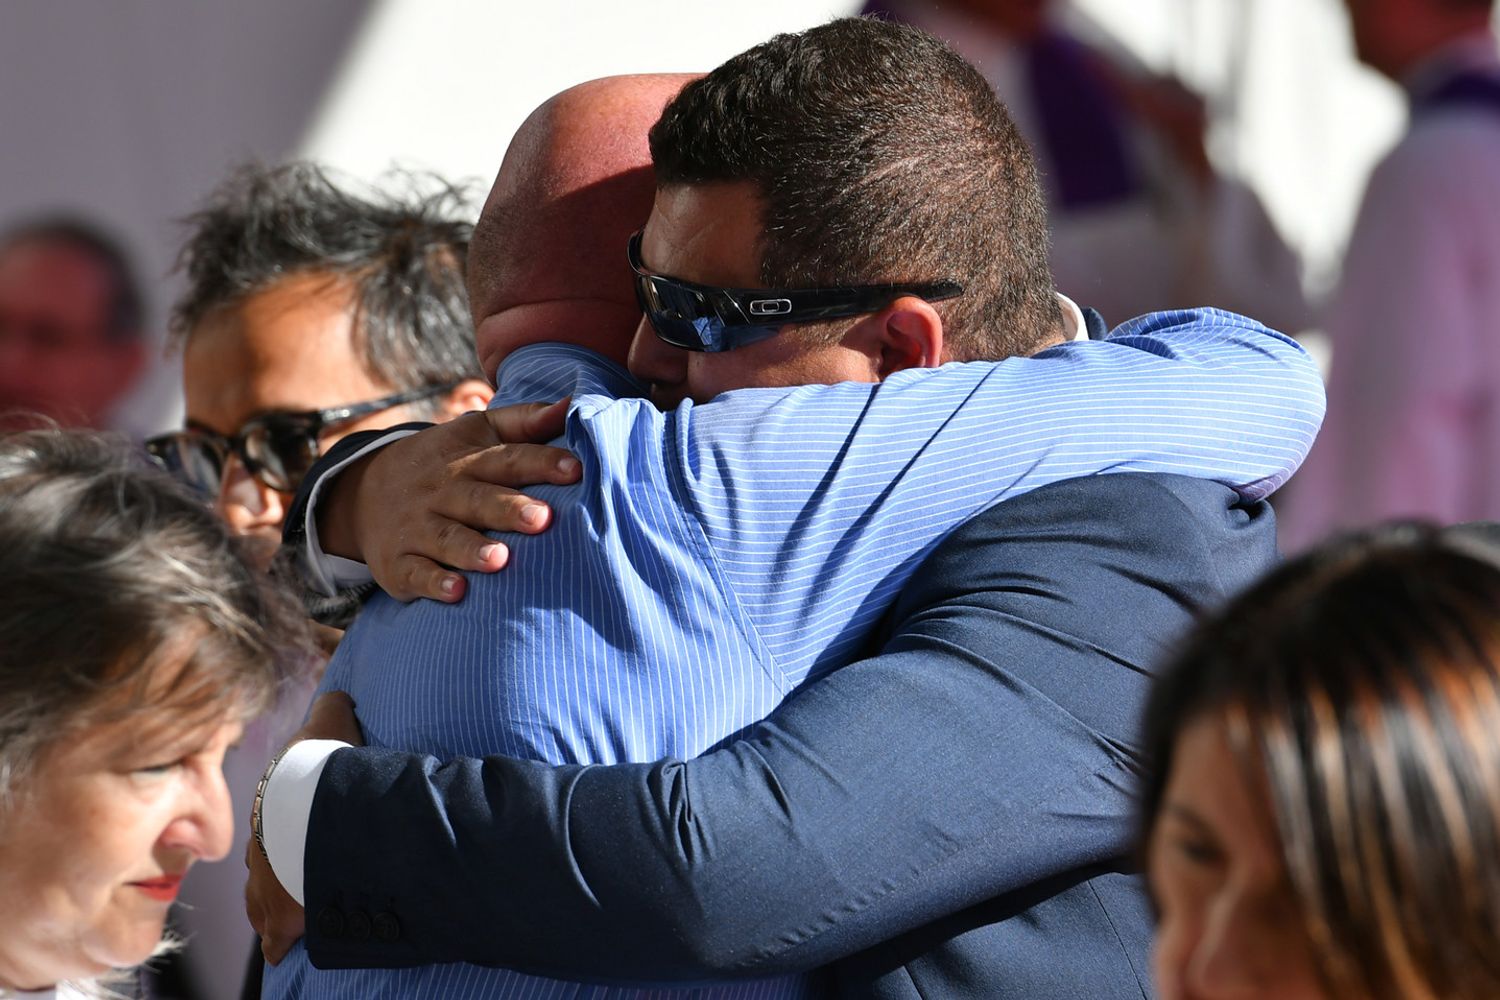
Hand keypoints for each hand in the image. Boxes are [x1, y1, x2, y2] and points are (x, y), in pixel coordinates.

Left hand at [244, 692, 363, 962]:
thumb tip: (337, 694)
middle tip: (301, 873)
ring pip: (262, 900)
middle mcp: (260, 844)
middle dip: (279, 867)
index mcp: (271, 802)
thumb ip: (332, 706)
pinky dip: (281, 940)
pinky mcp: (280, 917)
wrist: (321, 807)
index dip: (289, 824)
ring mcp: (265, 883)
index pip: (274, 817)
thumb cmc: (326, 763)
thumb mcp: (331, 720)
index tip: (302, 831)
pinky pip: (275, 936)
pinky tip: (287, 946)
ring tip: (293, 912)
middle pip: (264, 860)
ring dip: (275, 905)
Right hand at [318, 399, 581, 601]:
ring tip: (499, 560)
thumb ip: (525, 422)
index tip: (575, 469)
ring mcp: (418, 528)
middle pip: (478, 499)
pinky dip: (434, 583)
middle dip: (509, 509)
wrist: (362, 493)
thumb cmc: (445, 465)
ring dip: (472, 550)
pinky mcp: (399, 563)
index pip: (508, 458)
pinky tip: (457, 593)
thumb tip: (572, 406)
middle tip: (542, 519)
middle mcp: (443, 492)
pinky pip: (416, 573)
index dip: (541, 462)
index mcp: (468, 459)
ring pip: (447, 538)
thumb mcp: (476, 434)